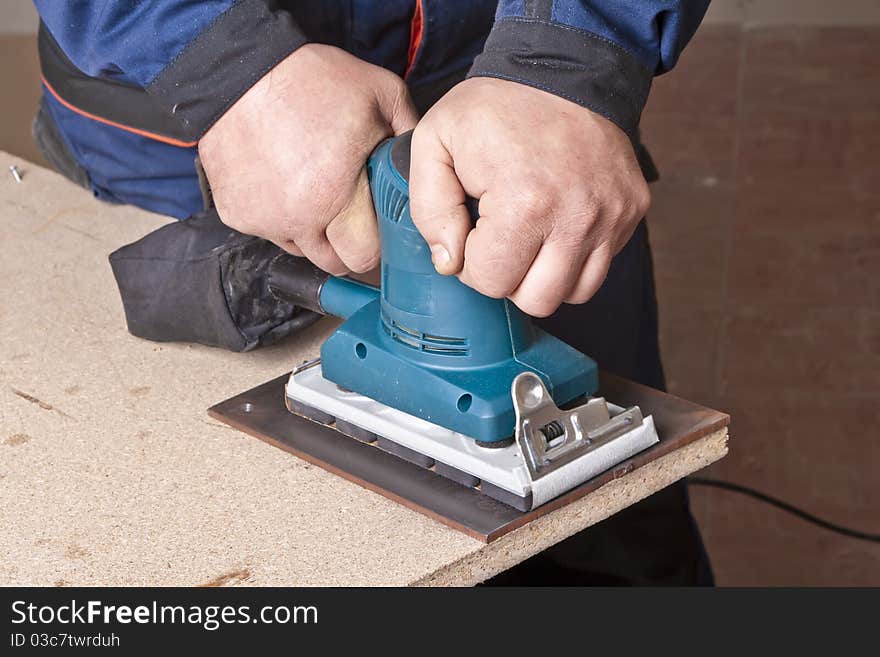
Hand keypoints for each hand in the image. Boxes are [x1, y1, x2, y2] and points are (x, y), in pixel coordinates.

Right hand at [199, 44, 417, 274]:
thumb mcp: (379, 93)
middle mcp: (299, 218)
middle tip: (356, 214)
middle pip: (337, 263)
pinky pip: (271, 233)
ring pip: (304, 251)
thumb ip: (409, 133)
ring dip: (317, 233)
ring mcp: (265, 221)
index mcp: (337, 195)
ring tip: (320, 192)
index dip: (379, 242)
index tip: (382, 226)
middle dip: (352, 245)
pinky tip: (288, 184)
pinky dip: (283, 218)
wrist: (236, 71)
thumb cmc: (308, 79)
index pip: (367, 256)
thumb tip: (422, 164)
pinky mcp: (237, 216)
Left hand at [410, 78, 649, 316]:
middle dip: (509, 277)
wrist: (565, 67)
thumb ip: (430, 210)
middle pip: (536, 300)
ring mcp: (611, 216)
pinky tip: (556, 226)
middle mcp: (577, 217)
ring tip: (529, 238)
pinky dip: (575, 259)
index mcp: (525, 203)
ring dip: (544, 277)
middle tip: (500, 240)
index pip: (491, 282)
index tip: (473, 232)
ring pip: (574, 293)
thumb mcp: (436, 143)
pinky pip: (601, 267)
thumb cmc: (497, 106)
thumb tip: (449, 263)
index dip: (472, 263)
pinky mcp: (631, 211)